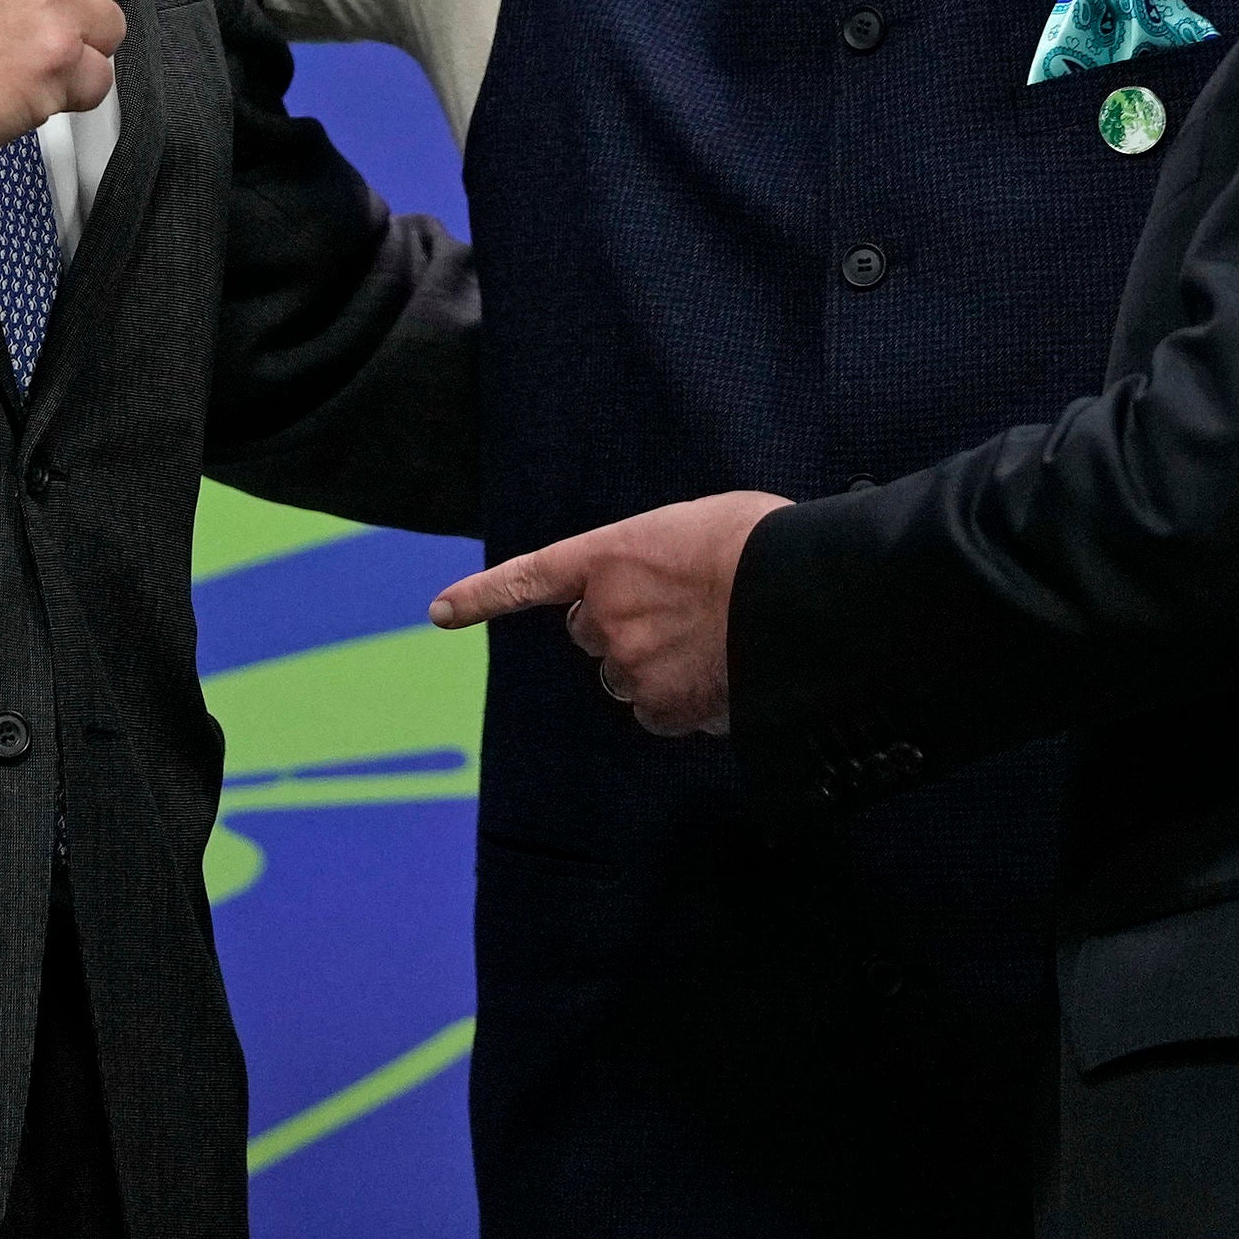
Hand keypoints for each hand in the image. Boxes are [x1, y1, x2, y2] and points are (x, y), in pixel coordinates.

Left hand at [429, 492, 791, 735]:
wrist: (799, 592)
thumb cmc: (761, 542)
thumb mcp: (696, 525)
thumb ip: (657, 559)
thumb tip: (669, 595)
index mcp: (607, 556)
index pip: (528, 579)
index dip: (480, 597)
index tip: (438, 612)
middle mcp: (607, 615)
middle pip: (593, 634)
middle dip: (622, 627)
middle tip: (678, 611)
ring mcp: (633, 665)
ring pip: (628, 676)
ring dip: (657, 665)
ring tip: (714, 640)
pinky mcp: (667, 707)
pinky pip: (662, 712)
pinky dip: (687, 701)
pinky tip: (724, 674)